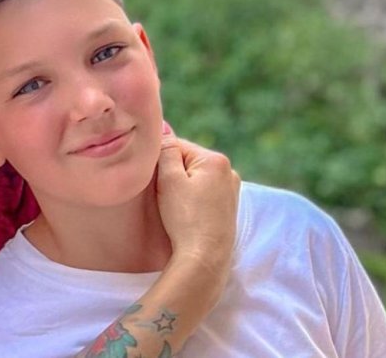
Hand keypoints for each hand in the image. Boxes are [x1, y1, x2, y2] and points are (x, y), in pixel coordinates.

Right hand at [155, 123, 240, 269]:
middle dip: (172, 174)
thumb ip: (166, 151)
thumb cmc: (186, 218)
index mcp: (217, 160)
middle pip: (187, 162)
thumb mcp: (170, 180)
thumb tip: (163, 127)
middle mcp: (229, 172)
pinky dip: (192, 199)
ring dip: (181, 187)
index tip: (154, 180)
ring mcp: (231, 191)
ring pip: (195, 179)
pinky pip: (203, 193)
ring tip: (174, 207)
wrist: (205, 258)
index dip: (160, 161)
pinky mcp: (228, 208)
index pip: (178, 146)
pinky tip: (185, 214)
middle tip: (163, 195)